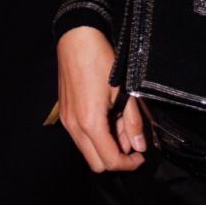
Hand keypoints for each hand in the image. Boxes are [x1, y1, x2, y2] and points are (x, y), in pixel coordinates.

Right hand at [57, 26, 145, 172]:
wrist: (77, 40)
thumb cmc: (101, 60)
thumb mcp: (124, 90)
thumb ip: (132, 122)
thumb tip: (139, 146)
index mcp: (90, 122)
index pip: (109, 161)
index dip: (128, 164)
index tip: (140, 156)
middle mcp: (75, 126)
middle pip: (96, 163)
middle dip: (116, 160)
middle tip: (132, 144)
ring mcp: (67, 121)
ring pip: (87, 151)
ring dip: (105, 148)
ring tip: (121, 126)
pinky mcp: (65, 114)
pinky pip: (80, 138)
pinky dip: (95, 137)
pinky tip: (108, 120)